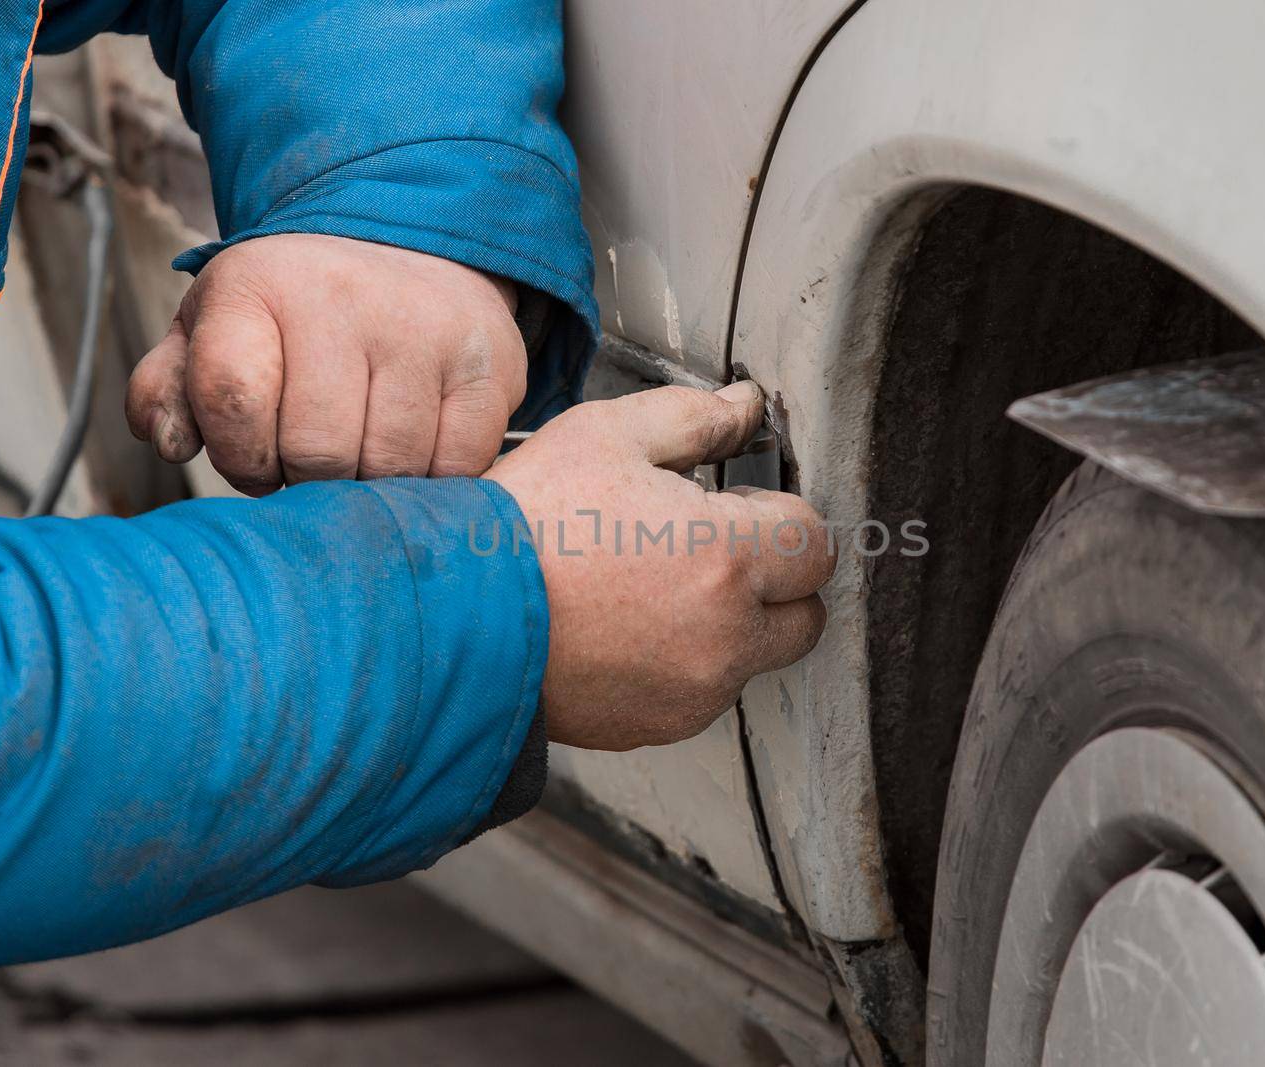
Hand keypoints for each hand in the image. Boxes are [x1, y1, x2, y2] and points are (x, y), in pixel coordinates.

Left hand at [126, 234, 525, 494]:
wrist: (411, 248)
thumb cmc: (297, 312)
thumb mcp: (215, 328)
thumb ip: (169, 387)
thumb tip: (169, 442)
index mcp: (259, 285)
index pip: (232, 398)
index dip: (239, 456)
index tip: (255, 457)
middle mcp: (346, 298)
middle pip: (317, 451)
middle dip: (307, 478)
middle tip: (314, 460)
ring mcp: (428, 331)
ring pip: (389, 466)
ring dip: (372, 484)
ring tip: (364, 452)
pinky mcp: (492, 365)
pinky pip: (458, 465)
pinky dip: (434, 478)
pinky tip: (416, 450)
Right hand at [488, 382, 835, 749]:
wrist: (449, 617)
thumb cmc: (522, 524)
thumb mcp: (607, 436)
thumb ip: (696, 419)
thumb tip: (746, 408)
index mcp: (726, 558)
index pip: (815, 543)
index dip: (778, 516)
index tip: (740, 510)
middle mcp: (726, 636)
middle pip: (806, 614)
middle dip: (775, 580)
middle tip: (709, 551)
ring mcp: (695, 691)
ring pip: (754, 657)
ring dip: (730, 625)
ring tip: (651, 587)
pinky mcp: (659, 726)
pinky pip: (702, 693)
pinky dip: (684, 664)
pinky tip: (626, 628)